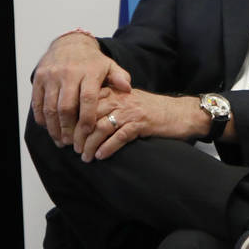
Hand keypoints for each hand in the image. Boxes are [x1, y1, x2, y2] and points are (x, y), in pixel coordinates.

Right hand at [31, 31, 131, 151]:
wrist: (69, 43)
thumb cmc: (92, 61)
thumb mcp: (109, 65)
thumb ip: (120, 77)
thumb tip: (128, 89)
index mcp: (88, 71)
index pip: (87, 98)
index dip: (88, 117)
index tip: (89, 133)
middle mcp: (68, 73)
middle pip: (66, 107)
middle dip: (68, 128)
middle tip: (72, 142)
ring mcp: (51, 76)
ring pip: (50, 107)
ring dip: (54, 127)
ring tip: (60, 140)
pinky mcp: (39, 78)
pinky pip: (37, 102)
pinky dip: (41, 118)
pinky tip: (48, 127)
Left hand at [79, 87, 208, 161]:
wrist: (182, 113)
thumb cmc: (154, 110)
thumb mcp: (130, 101)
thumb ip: (110, 104)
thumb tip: (84, 120)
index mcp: (116, 92)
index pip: (87, 103)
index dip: (73, 120)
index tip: (66, 134)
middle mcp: (122, 99)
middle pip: (90, 116)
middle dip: (78, 135)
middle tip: (72, 148)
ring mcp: (132, 111)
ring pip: (102, 128)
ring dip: (90, 145)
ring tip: (85, 156)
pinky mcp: (142, 124)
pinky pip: (119, 137)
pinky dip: (108, 148)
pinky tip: (101, 156)